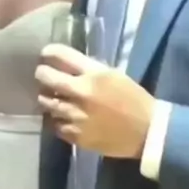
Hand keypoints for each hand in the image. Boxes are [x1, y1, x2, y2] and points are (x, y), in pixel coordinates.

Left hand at [36, 44, 153, 157]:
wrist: (146, 132)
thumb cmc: (133, 99)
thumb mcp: (113, 75)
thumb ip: (88, 70)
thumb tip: (66, 65)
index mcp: (94, 74)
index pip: (61, 55)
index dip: (49, 52)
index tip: (46, 54)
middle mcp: (81, 93)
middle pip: (46, 77)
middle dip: (42, 74)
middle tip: (43, 75)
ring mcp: (76, 116)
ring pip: (46, 102)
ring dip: (48, 97)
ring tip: (52, 97)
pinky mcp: (75, 136)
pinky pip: (54, 124)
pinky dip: (56, 119)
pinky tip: (62, 117)